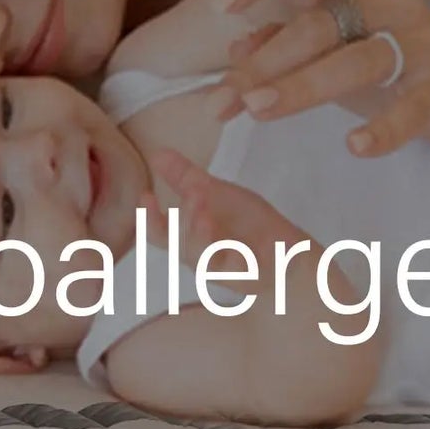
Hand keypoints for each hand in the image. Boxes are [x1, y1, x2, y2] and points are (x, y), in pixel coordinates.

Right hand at [142, 148, 312, 265]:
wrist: (284, 250)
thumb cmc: (246, 225)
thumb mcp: (215, 193)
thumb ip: (184, 177)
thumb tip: (156, 154)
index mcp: (187, 234)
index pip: (158, 230)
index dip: (148, 216)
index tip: (145, 195)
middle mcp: (197, 252)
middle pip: (173, 244)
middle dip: (171, 224)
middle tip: (186, 194)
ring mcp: (217, 265)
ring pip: (197, 254)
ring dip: (197, 230)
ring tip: (202, 204)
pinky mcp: (240, 274)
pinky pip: (229, 266)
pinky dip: (227, 251)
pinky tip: (230, 237)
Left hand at [211, 0, 429, 164]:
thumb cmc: (395, 72)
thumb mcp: (335, 52)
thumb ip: (288, 45)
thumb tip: (237, 44)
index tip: (221, 4)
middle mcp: (387, 3)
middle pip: (319, 23)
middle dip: (265, 62)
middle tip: (223, 99)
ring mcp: (419, 44)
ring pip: (357, 59)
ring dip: (303, 84)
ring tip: (259, 110)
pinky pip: (412, 107)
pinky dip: (385, 128)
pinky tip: (356, 146)